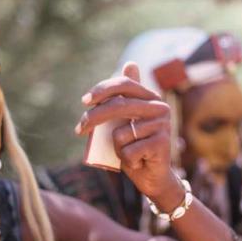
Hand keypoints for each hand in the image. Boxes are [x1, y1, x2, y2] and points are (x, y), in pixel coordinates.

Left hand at [75, 62, 182, 208]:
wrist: (153, 177)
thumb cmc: (135, 147)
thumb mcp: (125, 122)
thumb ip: (123, 99)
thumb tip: (130, 63)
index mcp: (151, 98)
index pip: (124, 85)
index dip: (102, 90)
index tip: (84, 101)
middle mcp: (160, 107)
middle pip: (119, 106)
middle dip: (93, 117)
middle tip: (78, 130)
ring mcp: (163, 125)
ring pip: (120, 133)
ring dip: (115, 149)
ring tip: (128, 153)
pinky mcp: (162, 144)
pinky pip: (128, 151)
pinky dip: (126, 161)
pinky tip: (137, 162)